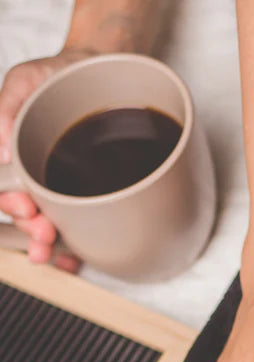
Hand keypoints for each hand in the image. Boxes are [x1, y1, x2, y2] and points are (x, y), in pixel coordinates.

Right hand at [0, 49, 92, 271]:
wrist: (105, 71)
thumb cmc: (59, 75)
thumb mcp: (26, 80)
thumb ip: (8, 107)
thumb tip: (0, 151)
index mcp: (17, 156)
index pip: (5, 189)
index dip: (11, 204)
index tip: (24, 208)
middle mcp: (37, 176)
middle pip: (26, 213)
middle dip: (31, 228)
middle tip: (43, 232)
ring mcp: (63, 190)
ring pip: (50, 225)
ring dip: (49, 243)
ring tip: (54, 249)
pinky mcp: (90, 199)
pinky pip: (81, 229)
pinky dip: (74, 251)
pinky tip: (74, 261)